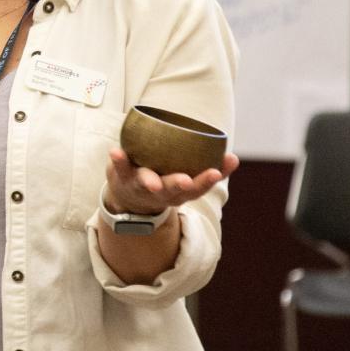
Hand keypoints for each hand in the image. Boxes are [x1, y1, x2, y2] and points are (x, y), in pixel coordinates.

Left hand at [103, 147, 240, 214]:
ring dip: (150, 181)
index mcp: (182, 192)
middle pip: (173, 190)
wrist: (130, 199)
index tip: (218, 172)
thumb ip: (208, 166)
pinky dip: (119, 160)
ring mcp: (142, 185)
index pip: (199, 188)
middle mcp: (163, 192)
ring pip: (147, 183)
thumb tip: (233, 157)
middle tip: (186, 181)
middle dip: (180, 185)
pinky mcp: (124, 177)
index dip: (208, 180)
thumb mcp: (189, 180)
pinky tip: (116, 151)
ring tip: (152, 181)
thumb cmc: (166, 182)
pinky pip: (121, 169)